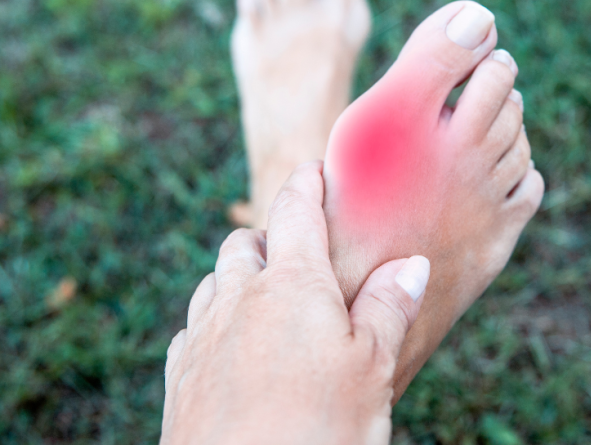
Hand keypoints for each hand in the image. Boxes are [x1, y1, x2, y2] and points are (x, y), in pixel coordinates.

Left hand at [160, 161, 430, 444]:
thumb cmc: (319, 428)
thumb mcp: (371, 367)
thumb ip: (387, 307)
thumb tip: (411, 263)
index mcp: (291, 284)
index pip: (295, 210)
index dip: (307, 183)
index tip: (315, 170)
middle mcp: (239, 298)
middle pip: (245, 243)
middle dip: (269, 236)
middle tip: (298, 254)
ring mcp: (202, 335)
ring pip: (214, 282)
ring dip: (238, 277)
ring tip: (266, 298)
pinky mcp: (180, 375)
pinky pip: (192, 328)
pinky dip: (213, 321)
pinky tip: (231, 345)